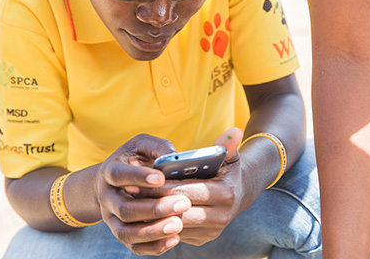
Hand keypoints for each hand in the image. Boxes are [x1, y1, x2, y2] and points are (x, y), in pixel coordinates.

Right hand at [95, 134, 191, 254]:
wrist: (111, 182)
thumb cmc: (133, 160)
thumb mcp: (141, 145)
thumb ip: (157, 148)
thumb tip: (175, 157)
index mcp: (110, 172)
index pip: (119, 175)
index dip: (139, 177)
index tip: (161, 178)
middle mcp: (108, 198)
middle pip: (125, 209)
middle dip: (154, 208)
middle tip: (183, 203)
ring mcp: (112, 219)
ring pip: (126, 233)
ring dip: (153, 231)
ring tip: (178, 225)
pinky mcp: (122, 233)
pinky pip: (134, 246)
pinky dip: (153, 246)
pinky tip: (174, 239)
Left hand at [137, 128, 244, 245]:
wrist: (239, 195)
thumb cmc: (228, 171)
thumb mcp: (229, 157)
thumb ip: (227, 145)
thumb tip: (233, 131)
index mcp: (225, 194)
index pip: (185, 191)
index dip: (161, 186)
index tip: (139, 179)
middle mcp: (221, 216)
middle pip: (178, 210)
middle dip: (152, 201)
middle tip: (130, 190)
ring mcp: (212, 231)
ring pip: (174, 225)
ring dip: (153, 215)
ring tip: (133, 201)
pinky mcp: (203, 239)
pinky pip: (176, 234)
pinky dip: (160, 223)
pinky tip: (145, 212)